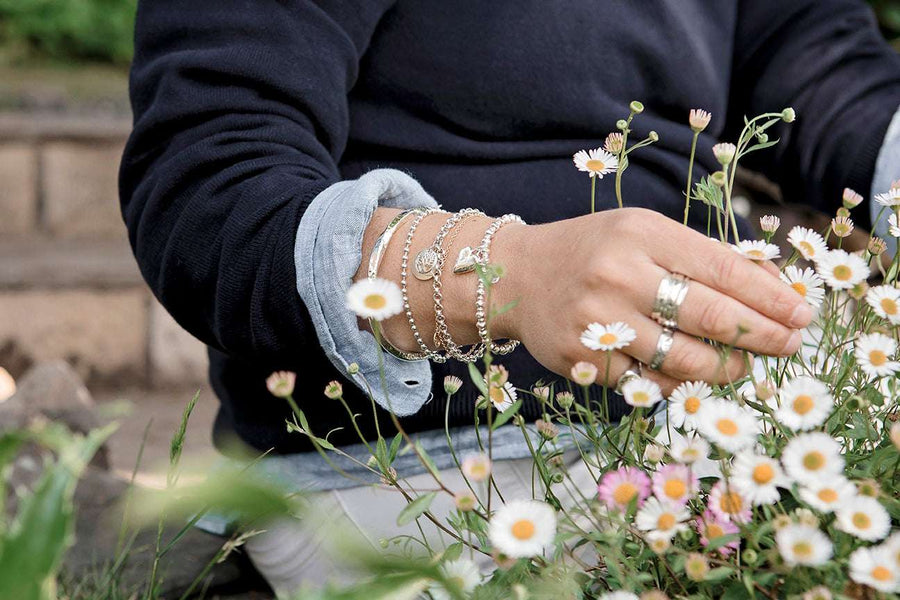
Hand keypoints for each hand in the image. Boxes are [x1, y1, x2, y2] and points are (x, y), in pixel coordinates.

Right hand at [492, 208, 812, 393]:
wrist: (518, 277)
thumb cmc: (594, 251)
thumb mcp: (644, 233)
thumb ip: (700, 258)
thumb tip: (771, 292)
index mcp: (642, 234)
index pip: (724, 270)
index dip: (771, 298)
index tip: (802, 315)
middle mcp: (619, 276)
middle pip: (712, 316)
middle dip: (763, 336)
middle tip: (789, 345)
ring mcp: (598, 321)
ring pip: (684, 359)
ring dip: (725, 368)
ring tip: (741, 365)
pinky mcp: (583, 359)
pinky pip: (648, 383)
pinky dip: (679, 383)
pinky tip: (691, 375)